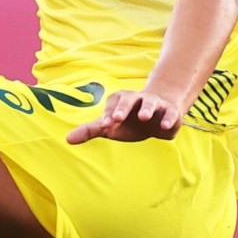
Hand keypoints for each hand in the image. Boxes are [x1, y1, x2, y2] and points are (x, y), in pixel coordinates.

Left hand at [64, 87, 185, 144]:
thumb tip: (68, 140)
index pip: (113, 104)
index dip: (108, 114)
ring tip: (144, 117)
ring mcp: (154, 104)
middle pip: (129, 98)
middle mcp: (137, 99)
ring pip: (150, 102)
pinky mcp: (169, 112)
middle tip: (117, 118)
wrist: (158, 117)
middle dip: (123, 107)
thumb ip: (90, 130)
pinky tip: (163, 127)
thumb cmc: (129, 121)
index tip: (105, 125)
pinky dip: (167, 118)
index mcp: (120, 101)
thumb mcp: (110, 126)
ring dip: (146, 108)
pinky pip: (169, 113)